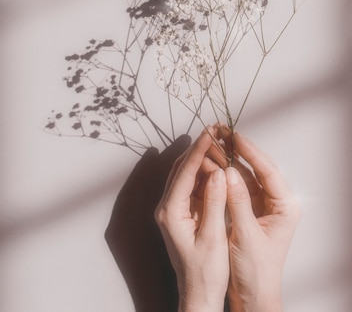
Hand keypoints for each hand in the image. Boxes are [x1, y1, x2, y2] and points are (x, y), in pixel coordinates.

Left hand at [155, 127, 228, 311]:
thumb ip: (215, 202)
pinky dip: (203, 171)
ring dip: (201, 157)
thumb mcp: (213, 237)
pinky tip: (217, 163)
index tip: (211, 132)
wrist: (198, 294)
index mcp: (170, 212)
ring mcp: (173, 209)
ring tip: (219, 141)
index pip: (184, 172)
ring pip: (185, 174)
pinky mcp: (182, 213)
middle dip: (198, 147)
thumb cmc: (205, 272)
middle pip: (181, 168)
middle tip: (216, 129)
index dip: (199, 150)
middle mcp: (167, 207)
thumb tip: (219, 172)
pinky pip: (191, 184)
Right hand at [224, 132, 300, 311]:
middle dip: (239, 152)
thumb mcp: (246, 235)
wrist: (253, 296)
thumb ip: (238, 202)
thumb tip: (227, 172)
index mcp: (285, 207)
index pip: (268, 172)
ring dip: (230, 161)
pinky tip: (212, 166)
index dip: (251, 152)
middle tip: (223, 133)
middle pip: (258, 169)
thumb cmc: (256, 272)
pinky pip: (237, 187)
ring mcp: (263, 206)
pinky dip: (225, 177)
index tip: (235, 137)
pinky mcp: (249, 211)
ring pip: (245, 176)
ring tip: (214, 144)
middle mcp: (276, 202)